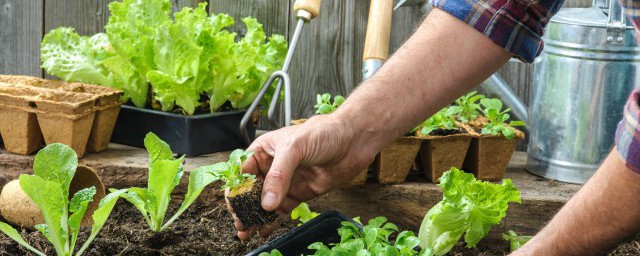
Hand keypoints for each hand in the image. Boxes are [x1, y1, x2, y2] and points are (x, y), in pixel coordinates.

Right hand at [231, 113, 377, 239]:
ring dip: (255, 217)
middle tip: (240, 223)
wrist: (353, 140)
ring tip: (247, 231)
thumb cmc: (323, 132)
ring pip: (265, 203)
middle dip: (243, 207)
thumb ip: (279, 175)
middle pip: (251, 191)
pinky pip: (282, 210)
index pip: (242, 171)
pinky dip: (273, 221)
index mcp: (264, 150)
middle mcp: (272, 167)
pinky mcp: (300, 193)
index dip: (236, 188)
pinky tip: (265, 230)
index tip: (233, 204)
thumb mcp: (295, 148)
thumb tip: (266, 202)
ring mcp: (286, 182)